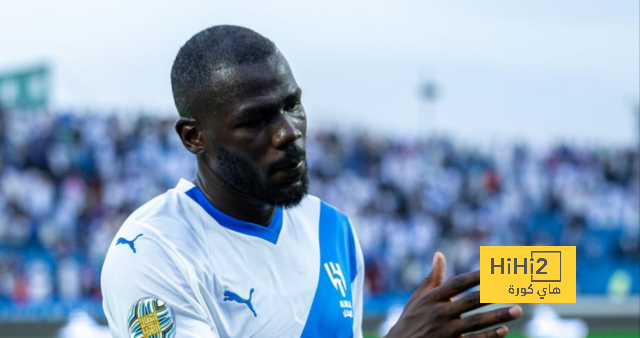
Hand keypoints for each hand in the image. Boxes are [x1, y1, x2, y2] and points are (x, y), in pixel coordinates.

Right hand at [386, 253, 521, 337]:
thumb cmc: (410, 320)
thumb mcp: (418, 298)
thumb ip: (432, 279)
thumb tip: (439, 255)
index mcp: (432, 298)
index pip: (458, 283)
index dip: (476, 276)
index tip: (495, 269)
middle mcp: (439, 313)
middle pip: (471, 301)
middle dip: (493, 293)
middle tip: (512, 287)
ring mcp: (445, 332)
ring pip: (476, 322)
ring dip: (498, 316)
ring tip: (517, 310)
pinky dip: (489, 336)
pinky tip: (504, 330)